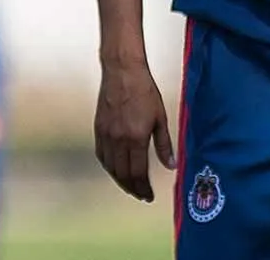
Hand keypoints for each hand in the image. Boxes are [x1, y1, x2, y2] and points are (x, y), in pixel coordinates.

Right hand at [94, 62, 174, 201]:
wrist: (122, 72)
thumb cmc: (145, 91)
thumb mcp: (160, 117)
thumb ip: (164, 144)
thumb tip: (171, 166)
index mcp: (136, 137)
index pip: (138, 173)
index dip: (143, 188)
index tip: (149, 196)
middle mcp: (118, 139)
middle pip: (123, 174)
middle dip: (133, 188)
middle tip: (141, 195)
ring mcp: (106, 135)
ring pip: (110, 167)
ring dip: (120, 180)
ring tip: (131, 186)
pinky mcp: (98, 129)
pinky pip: (101, 156)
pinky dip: (109, 167)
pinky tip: (116, 169)